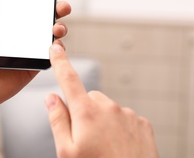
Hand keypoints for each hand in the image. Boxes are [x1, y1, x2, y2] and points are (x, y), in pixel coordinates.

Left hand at [0, 0, 70, 109]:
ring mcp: (31, 48)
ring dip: (60, 26)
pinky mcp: (35, 64)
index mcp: (10, 22)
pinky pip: (52, 54)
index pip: (30, 2)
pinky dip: (58, 47)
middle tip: (63, 5)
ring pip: (52, 33)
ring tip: (57, 27)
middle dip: (59, 7)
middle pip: (46, 16)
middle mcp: (23, 33)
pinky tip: (55, 43)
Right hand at [46, 41, 158, 157]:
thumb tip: (52, 98)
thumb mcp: (66, 151)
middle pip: (88, 98)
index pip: (68, 79)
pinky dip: (119, 128)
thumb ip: (57, 120)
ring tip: (105, 147)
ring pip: (107, 109)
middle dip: (84, 111)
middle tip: (85, 138)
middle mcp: (108, 107)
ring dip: (102, 121)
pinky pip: (124, 118)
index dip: (60, 61)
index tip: (55, 47)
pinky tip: (119, 147)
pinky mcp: (142, 123)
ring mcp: (127, 114)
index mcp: (86, 112)